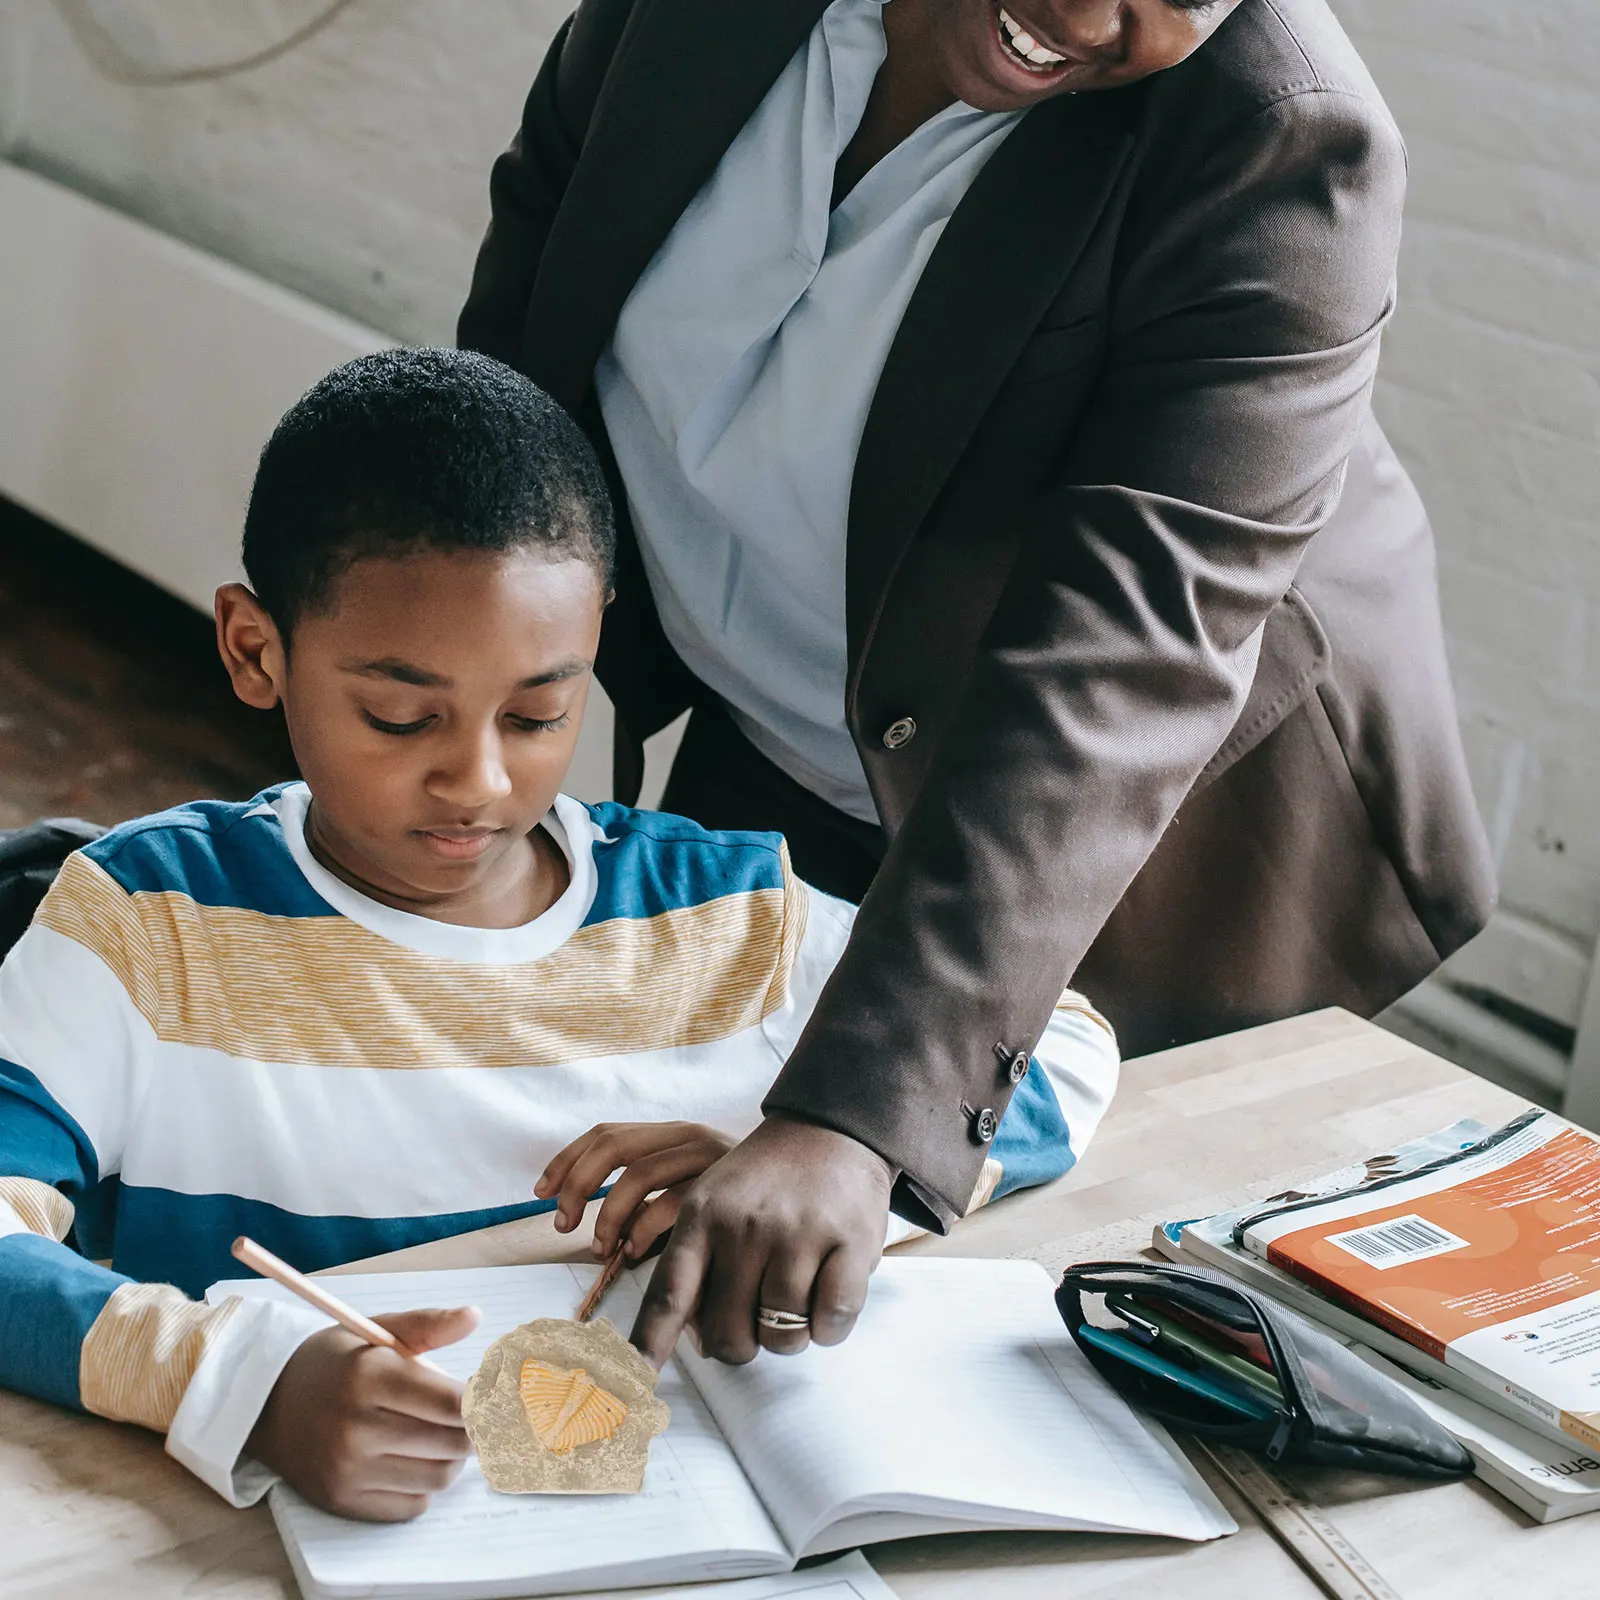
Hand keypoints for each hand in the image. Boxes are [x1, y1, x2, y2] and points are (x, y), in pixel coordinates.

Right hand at [246, 1306, 478, 1521]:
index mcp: (369, 1377)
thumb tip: (474, 1316)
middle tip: (471, 1416)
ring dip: (453, 1457)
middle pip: (453, 1442)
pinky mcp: (343, 1500)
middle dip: (473, 1429)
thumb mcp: (375, 1331)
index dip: (482, 1401)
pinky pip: (412, 1505)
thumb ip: (428, 1325)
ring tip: (443, 1435)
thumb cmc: (332, 1363)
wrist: (267, 1405)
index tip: (489, 1394)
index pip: (453, 1402)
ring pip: (438, 1476)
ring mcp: (349, 1470)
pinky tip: (416, 1460)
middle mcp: (357, 1428)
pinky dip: (426, 1486)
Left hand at [535, 1121, 734, 1260]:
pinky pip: (673, 1201)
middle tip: (561, 1224)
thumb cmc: (746, 1200)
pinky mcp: (727, 1184)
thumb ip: (652, 1203)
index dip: (568, 1159)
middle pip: (615, 1145)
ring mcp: (709, 1157)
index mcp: (673, 1133)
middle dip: (578, 1184)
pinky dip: (644, 1228)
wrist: (815, 1178)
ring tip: (599, 1248)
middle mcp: (688, 1136)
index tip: (541, 1191)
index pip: (607, 1132)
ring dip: (608, 1214)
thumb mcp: (692, 1191)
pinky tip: (636, 1253)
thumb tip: (597, 1238)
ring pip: (640, 1173)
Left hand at [630, 1114, 892, 1367]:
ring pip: (782, 1339)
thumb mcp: (715, 1200)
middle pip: (728, 1338)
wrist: (832, 1127)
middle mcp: (743, 1226)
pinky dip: (829, 1325)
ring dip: (791, 1332)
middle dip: (742, 1343)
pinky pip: (830, 1324)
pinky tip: (829, 1287)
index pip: (668, 1296)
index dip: (649, 1346)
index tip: (632, 1383)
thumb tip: (692, 1338)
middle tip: (758, 1312)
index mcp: (701, 1215)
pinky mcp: (848, 1243)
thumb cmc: (767, 1181)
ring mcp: (797, 1234)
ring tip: (799, 1288)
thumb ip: (698, 1264)